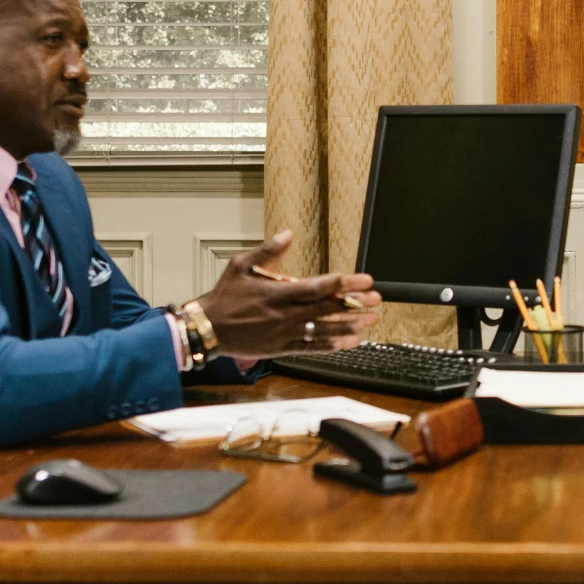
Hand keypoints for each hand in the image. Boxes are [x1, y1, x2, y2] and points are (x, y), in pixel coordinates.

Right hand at [193, 232, 379, 357]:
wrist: (207, 329)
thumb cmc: (223, 296)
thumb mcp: (241, 265)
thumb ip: (268, 251)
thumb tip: (288, 234)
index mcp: (279, 293)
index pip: (321, 287)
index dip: (346, 283)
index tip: (365, 279)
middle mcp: (286, 315)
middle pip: (328, 309)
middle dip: (356, 304)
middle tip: (376, 299)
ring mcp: (285, 334)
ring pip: (325, 331)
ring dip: (350, 326)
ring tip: (370, 321)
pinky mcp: (282, 349)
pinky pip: (312, 349)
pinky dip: (332, 346)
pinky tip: (349, 343)